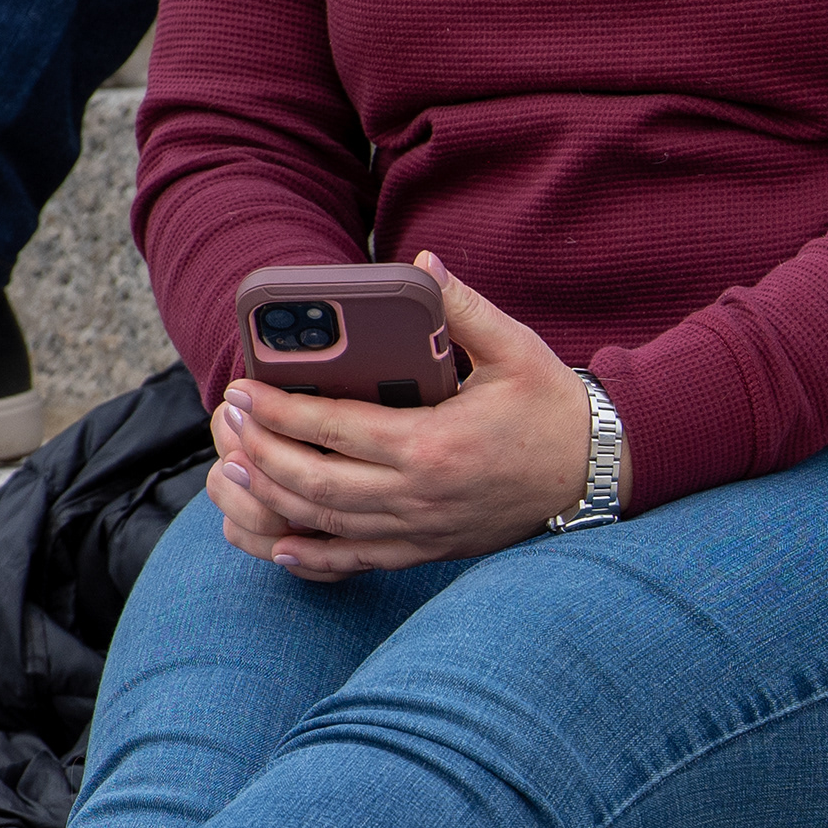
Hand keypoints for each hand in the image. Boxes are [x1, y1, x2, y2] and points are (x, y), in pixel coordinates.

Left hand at [208, 254, 614, 578]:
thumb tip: (422, 267)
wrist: (599, 472)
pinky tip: (281, 544)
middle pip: (315, 481)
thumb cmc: (554, 408)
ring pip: (326, 523)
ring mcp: (424, 529)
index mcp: (434, 444)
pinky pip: (359, 561)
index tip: (242, 390)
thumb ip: (462, 308)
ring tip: (235, 470)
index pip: (334, 428)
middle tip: (229, 422)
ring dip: (271, 499)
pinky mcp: (431, 549)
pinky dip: (314, 557)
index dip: (278, 411)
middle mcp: (421, 495)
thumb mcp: (515, 350)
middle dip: (261, 451)